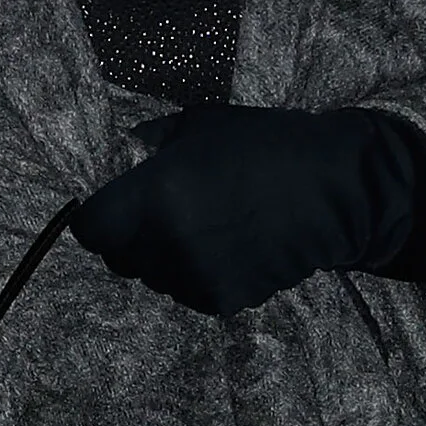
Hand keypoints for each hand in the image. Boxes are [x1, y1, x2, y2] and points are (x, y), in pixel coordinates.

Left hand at [69, 103, 425, 317]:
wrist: (335, 191)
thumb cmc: (266, 144)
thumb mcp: (200, 125)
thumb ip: (150, 144)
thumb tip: (119, 159)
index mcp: (154, 194)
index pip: (91, 228)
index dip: (97, 217)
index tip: (112, 206)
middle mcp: (167, 242)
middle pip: (119, 257)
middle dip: (131, 238)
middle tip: (164, 213)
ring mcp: (194, 277)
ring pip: (153, 278)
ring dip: (165, 258)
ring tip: (206, 227)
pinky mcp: (222, 300)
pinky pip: (188, 292)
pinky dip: (198, 275)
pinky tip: (230, 248)